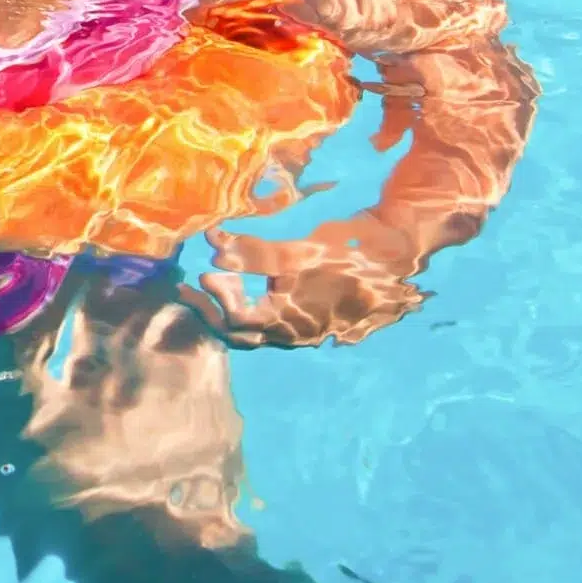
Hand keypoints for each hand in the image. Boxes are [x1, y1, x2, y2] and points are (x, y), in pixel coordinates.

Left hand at [180, 219, 427, 349]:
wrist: (395, 257)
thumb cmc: (349, 253)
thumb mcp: (301, 252)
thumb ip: (256, 254)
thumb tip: (213, 247)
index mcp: (292, 322)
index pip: (239, 320)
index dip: (216, 296)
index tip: (202, 269)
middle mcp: (294, 334)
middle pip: (240, 335)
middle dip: (210, 311)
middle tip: (186, 288)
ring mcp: (301, 330)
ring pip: (253, 332)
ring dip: (227, 310)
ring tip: (210, 282)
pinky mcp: (307, 318)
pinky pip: (267, 323)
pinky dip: (246, 307)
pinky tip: (239, 286)